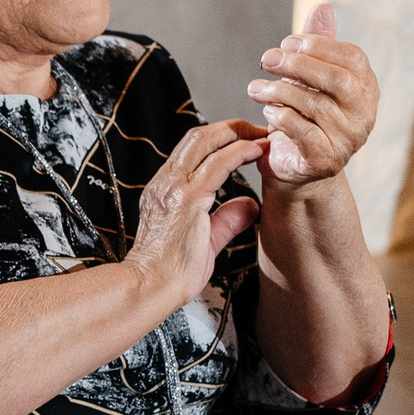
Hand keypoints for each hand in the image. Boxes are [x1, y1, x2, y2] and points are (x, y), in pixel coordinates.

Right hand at [124, 120, 265, 308]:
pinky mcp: (188, 199)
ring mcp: (174, 188)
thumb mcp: (206, 239)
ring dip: (238, 133)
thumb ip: (227, 218)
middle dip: (231, 127)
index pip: (191, 150)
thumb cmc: (171, 271)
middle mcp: (165, 183)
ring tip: (262, 135)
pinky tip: (257, 150)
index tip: (245, 141)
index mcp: (164, 190)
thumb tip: (249, 204)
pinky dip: (240, 151)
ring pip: (205, 142)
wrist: (152, 287)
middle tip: (257, 129)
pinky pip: (217, 164)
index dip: (220, 139)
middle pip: (197, 136)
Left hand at [248, 3, 377, 187]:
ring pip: (316, 105)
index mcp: (367, 89)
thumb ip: (317, 45)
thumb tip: (323, 6)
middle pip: (338, 80)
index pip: (353, 57)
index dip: (320, 45)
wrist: (297, 168)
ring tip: (255, 87)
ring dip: (279, 91)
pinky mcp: (327, 159)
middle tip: (266, 59)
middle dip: (299, 65)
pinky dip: (280, 117)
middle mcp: (365, 114)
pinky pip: (303, 131)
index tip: (287, 42)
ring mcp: (349, 139)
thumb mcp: (309, 79)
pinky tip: (266, 111)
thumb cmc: (303, 116)